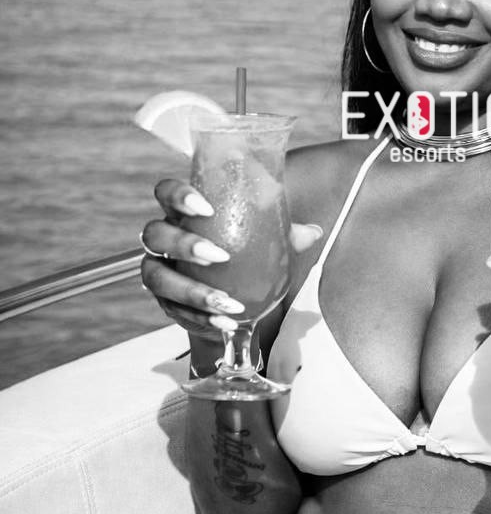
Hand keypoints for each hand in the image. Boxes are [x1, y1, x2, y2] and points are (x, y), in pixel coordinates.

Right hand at [139, 178, 321, 336]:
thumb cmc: (243, 253)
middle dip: (183, 244)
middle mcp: (163, 239)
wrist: (234, 296)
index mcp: (184, 213)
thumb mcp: (261, 240)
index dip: (178, 196)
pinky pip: (173, 310)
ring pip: (156, 276)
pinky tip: (224, 321)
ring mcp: (159, 271)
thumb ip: (283, 233)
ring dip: (191, 290)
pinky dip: (200, 317)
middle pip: (154, 234)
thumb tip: (313, 232)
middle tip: (219, 256)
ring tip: (225, 300)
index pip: (166, 192)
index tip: (205, 208)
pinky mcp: (164, 302)